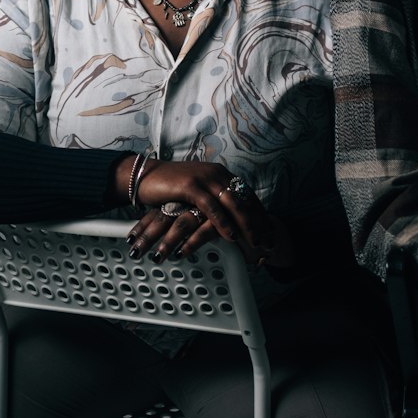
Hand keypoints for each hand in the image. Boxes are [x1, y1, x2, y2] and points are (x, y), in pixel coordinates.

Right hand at [126, 160, 287, 265]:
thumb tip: (230, 217)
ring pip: (234, 204)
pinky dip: (223, 222)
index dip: (261, 215)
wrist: (146, 175)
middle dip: (260, 223)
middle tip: (270, 243)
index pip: (248, 196)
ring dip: (247, 225)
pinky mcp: (192, 186)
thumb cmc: (171, 188)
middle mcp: (218, 174)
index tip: (271, 233)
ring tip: (257, 243)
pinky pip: (212, 207)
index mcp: (222, 175)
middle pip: (246, 200)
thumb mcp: (199, 192)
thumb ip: (215, 200)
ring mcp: (205, 178)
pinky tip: (232, 236)